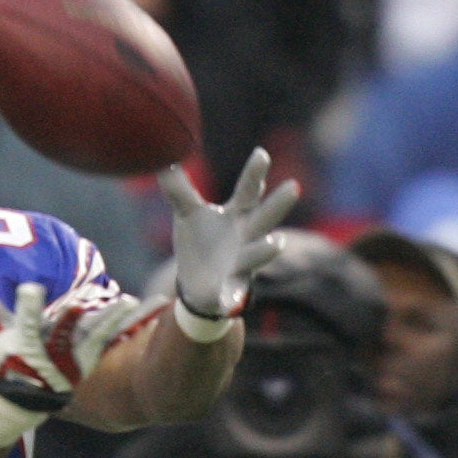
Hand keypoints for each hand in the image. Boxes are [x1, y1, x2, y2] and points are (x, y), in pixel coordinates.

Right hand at [0, 283, 146, 423]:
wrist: (22, 399)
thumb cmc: (5, 361)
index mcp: (25, 345)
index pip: (24, 324)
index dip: (27, 306)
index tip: (30, 288)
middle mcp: (51, 353)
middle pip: (63, 332)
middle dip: (70, 319)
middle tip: (77, 304)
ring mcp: (74, 358)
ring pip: (95, 335)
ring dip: (112, 318)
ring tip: (130, 302)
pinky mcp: (90, 359)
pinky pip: (113, 337)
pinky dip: (131, 324)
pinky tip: (147, 306)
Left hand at [160, 146, 298, 326]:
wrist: (197, 285)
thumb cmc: (200, 242)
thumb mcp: (187, 214)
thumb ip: (178, 190)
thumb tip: (163, 159)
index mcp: (238, 215)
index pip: (248, 191)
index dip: (254, 174)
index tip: (261, 153)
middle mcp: (248, 237)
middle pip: (264, 217)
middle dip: (277, 204)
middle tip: (294, 186)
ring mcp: (243, 264)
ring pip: (258, 255)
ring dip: (267, 249)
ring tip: (278, 242)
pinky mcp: (231, 290)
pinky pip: (233, 295)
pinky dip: (232, 299)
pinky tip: (230, 304)